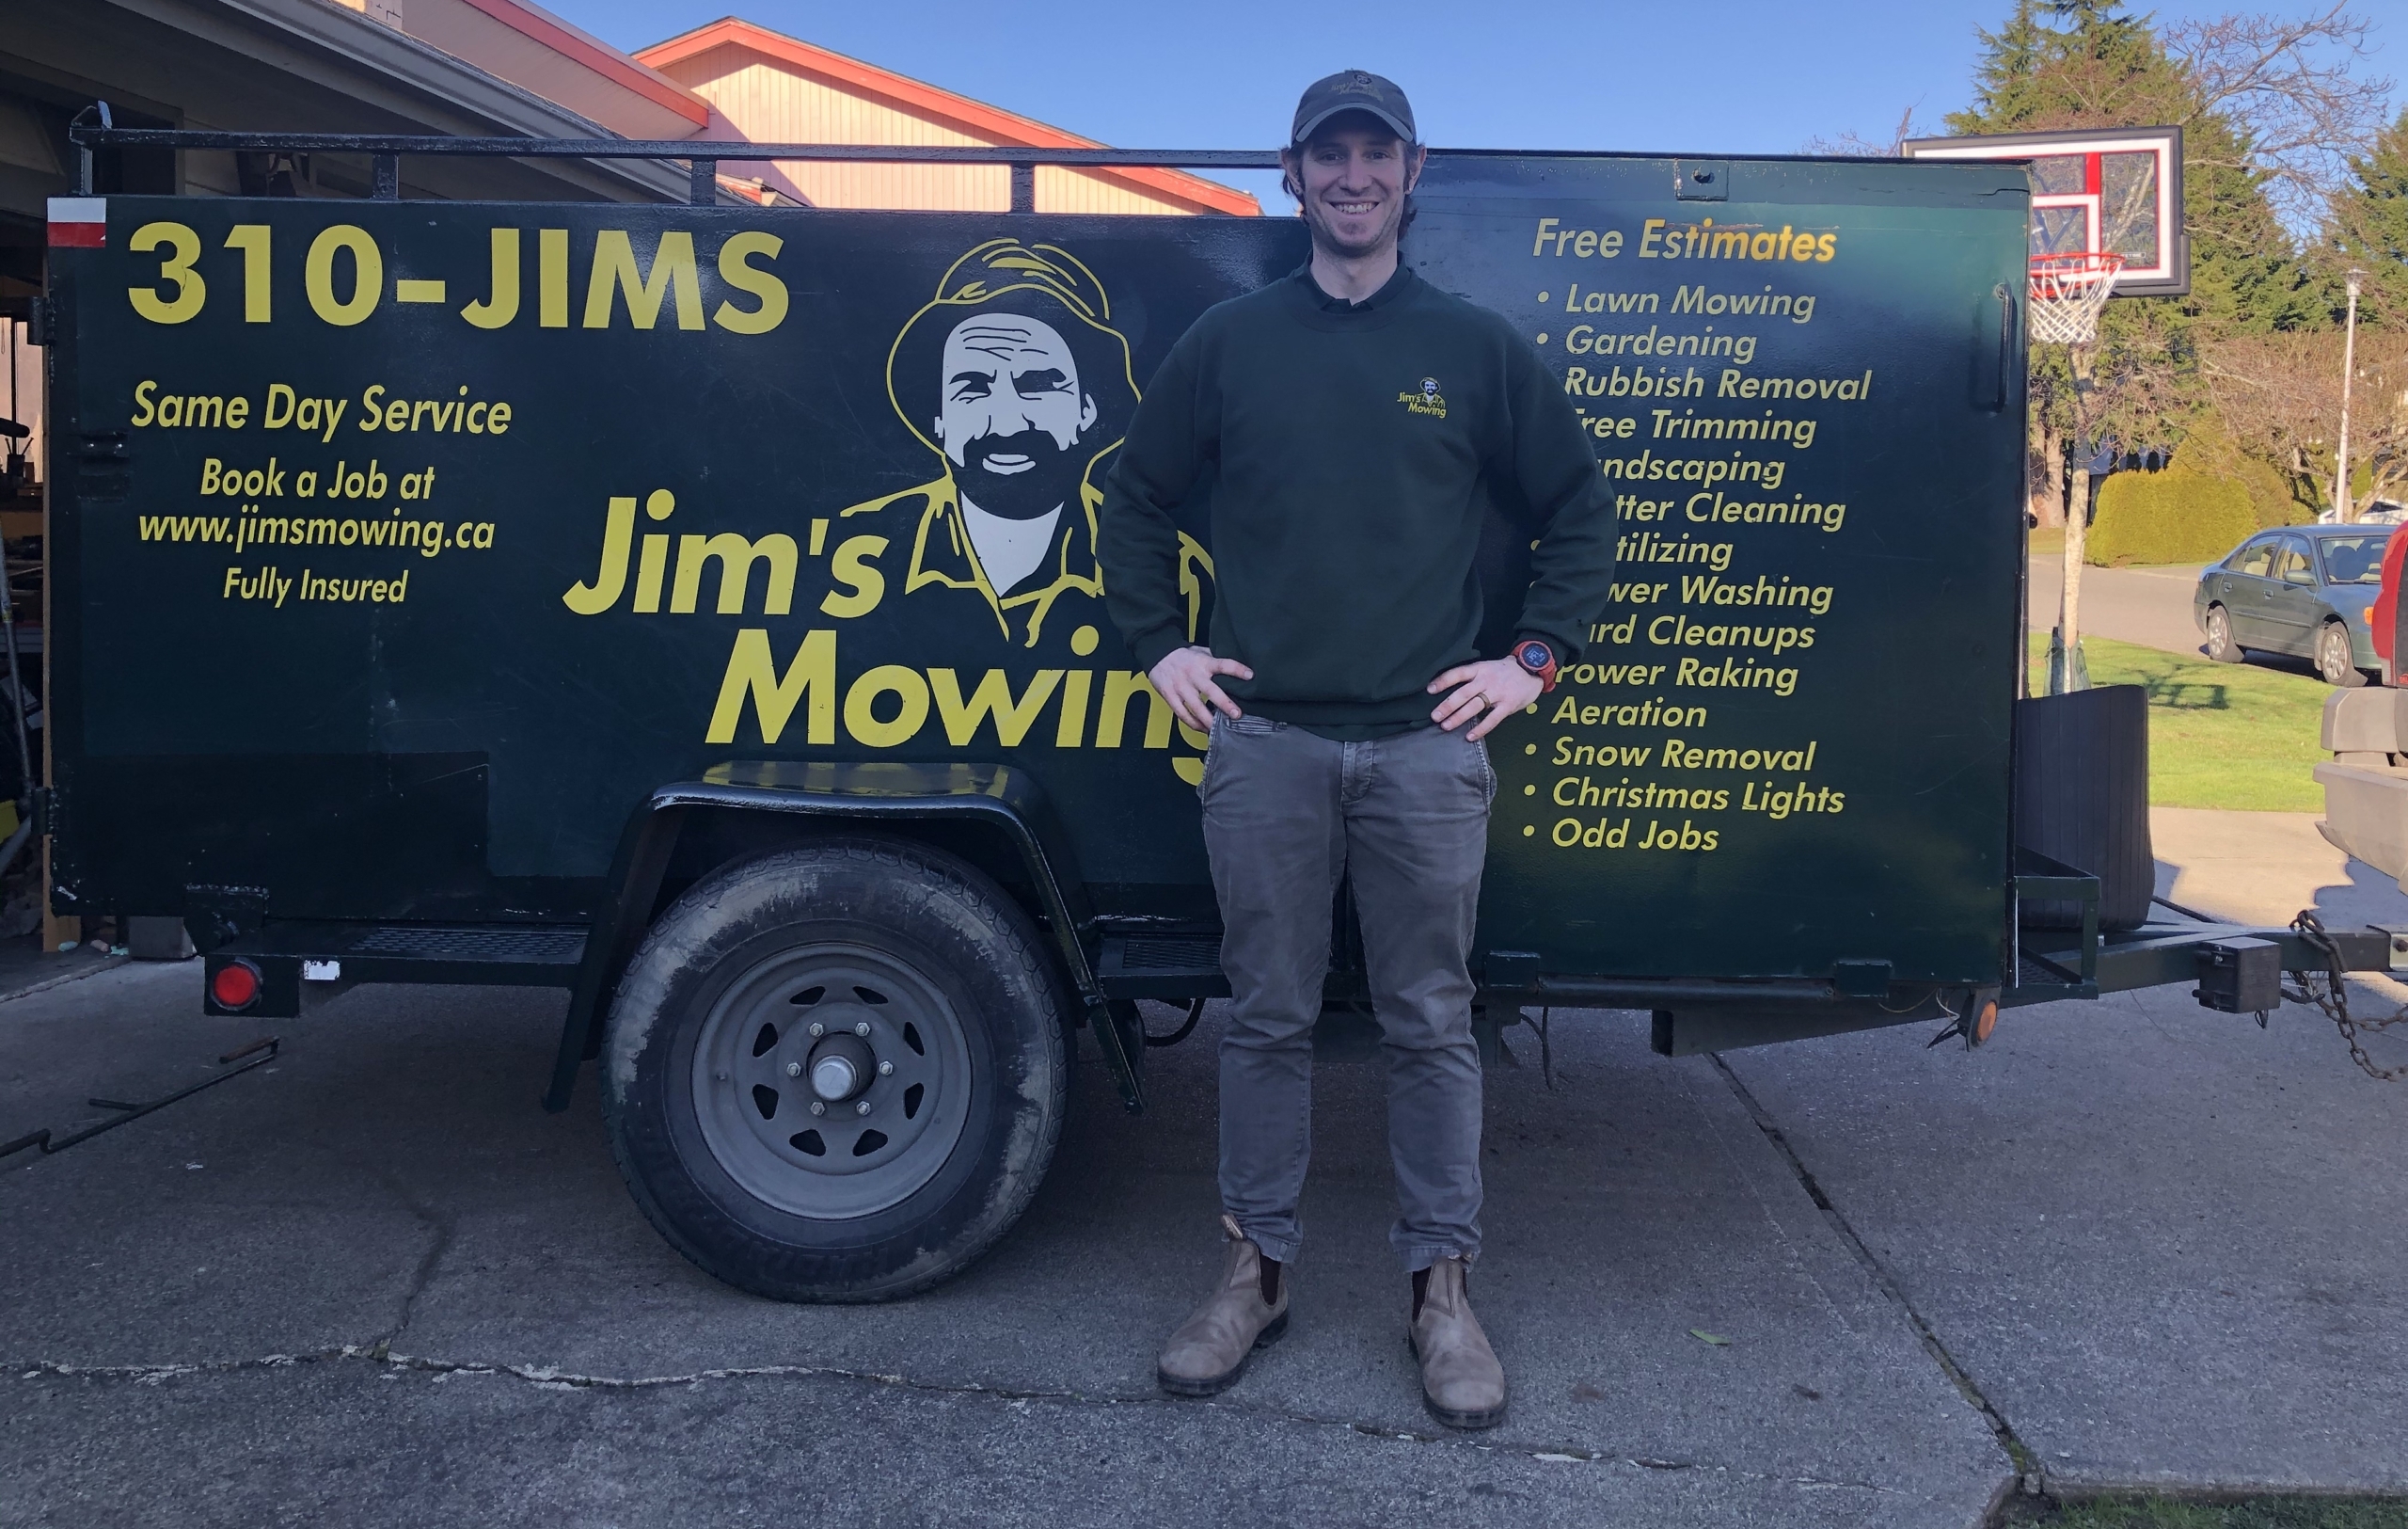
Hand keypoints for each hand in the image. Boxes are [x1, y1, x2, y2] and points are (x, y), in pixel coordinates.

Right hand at [1150, 645, 1253, 732]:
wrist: (1157, 654)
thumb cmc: (1184, 655)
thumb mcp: (1201, 652)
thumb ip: (1216, 661)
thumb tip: (1238, 669)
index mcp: (1203, 663)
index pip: (1223, 665)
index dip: (1237, 670)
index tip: (1250, 676)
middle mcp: (1193, 675)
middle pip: (1210, 691)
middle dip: (1224, 703)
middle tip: (1236, 714)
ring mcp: (1181, 687)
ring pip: (1196, 707)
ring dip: (1208, 720)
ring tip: (1219, 729)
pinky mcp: (1170, 697)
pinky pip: (1182, 714)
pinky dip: (1193, 723)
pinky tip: (1203, 728)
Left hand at [1427, 657, 1541, 741]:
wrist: (1532, 668)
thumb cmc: (1505, 671)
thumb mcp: (1487, 667)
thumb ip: (1472, 677)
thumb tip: (1450, 691)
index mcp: (1479, 669)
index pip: (1457, 674)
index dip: (1442, 681)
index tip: (1429, 690)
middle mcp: (1486, 680)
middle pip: (1463, 693)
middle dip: (1447, 706)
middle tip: (1434, 716)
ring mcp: (1497, 693)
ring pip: (1474, 706)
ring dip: (1458, 717)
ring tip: (1446, 726)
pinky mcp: (1508, 705)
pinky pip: (1492, 719)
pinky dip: (1480, 729)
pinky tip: (1469, 736)